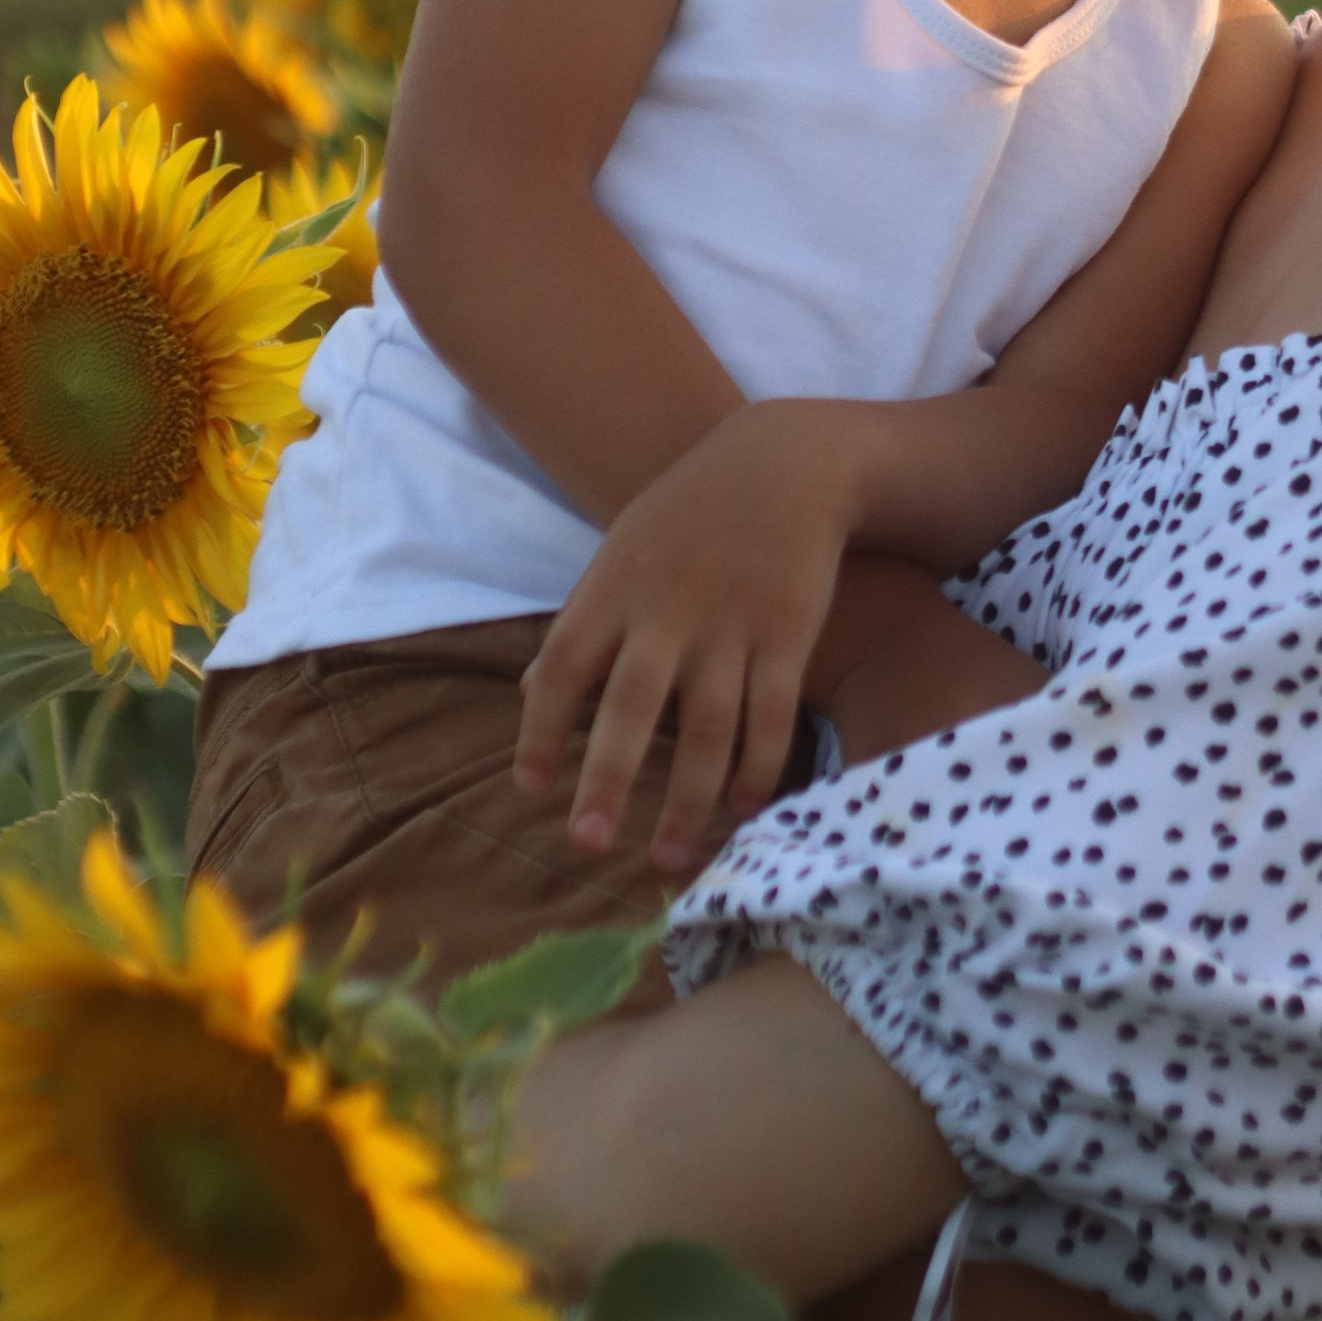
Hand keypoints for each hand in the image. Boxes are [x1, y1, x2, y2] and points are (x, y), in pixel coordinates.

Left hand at [514, 403, 864, 871]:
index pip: (563, 666)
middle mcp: (669, 611)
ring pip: (709, 729)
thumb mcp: (621, 552)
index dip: (542, 730)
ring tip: (668, 858)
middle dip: (607, 780)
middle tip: (588, 845)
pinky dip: (757, 769)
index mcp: (614, 588)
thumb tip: (533, 695)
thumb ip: (584, 624)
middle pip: (632, 708)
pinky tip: (743, 809)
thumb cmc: (690, 514)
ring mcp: (732, 625)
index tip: (533, 789)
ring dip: (688, 801)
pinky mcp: (789, 634)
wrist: (785, 462)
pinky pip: (771, 716)